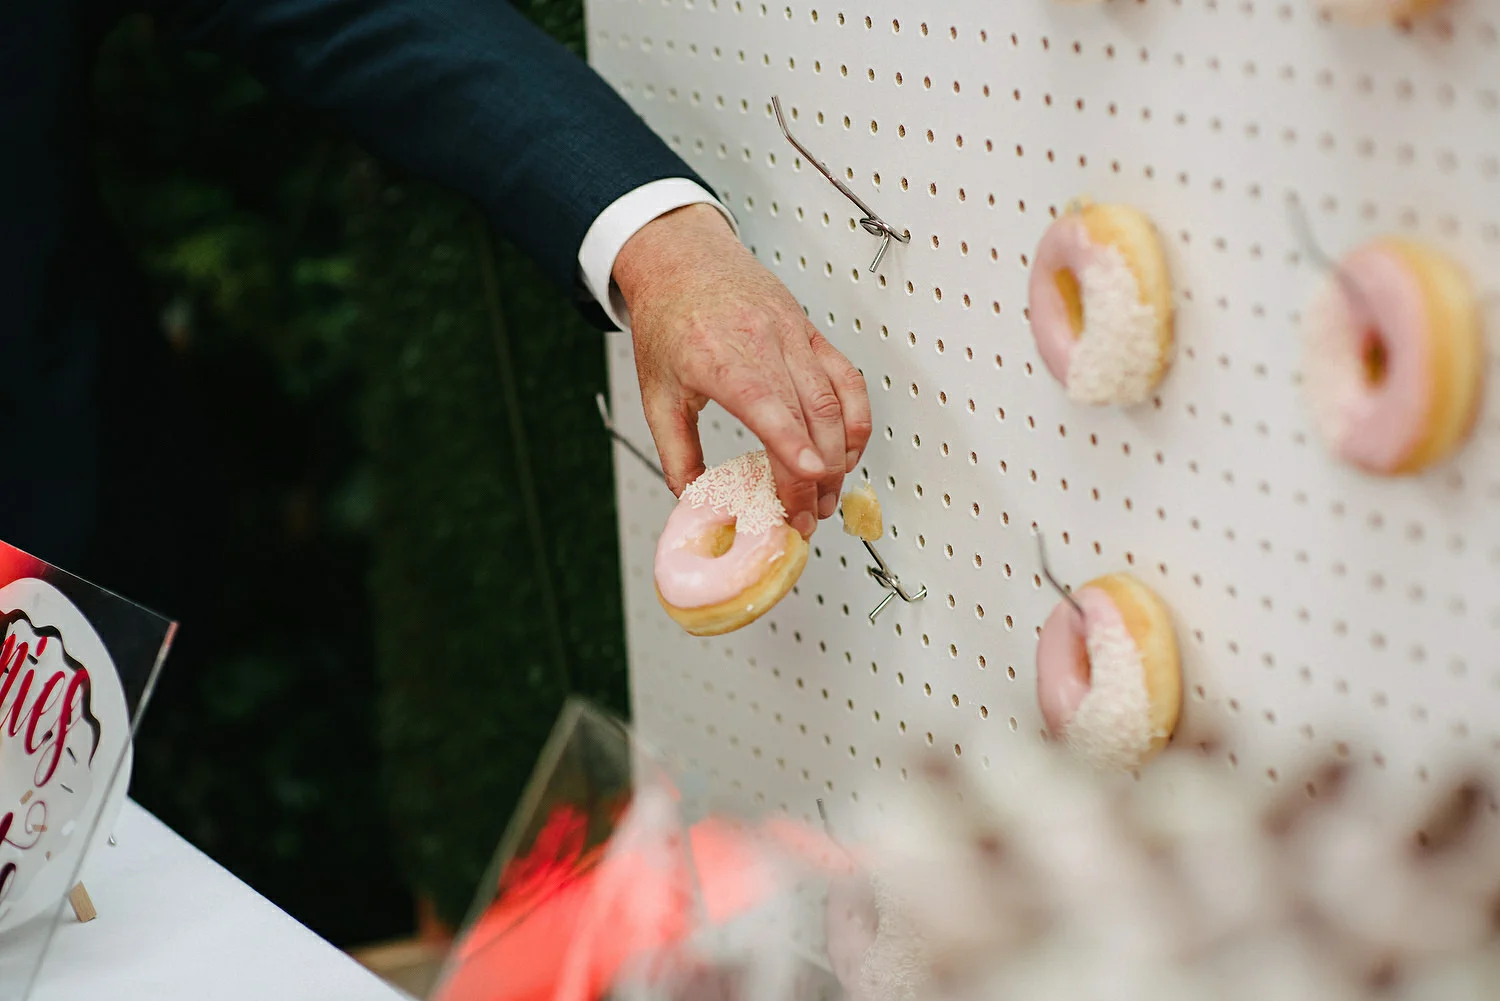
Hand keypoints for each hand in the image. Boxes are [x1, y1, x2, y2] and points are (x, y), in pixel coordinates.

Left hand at [613, 203, 871, 537]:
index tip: (810, 477)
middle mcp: (761, 341)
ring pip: (834, 401)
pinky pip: (847, 379)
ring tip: (826, 496)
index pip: (764, 402)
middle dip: (815, 476)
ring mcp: (793, 334)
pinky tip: (847, 451)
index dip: (791, 442)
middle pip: (806, 415)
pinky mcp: (812, 332)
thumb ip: (676, 452)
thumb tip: (694, 499)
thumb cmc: (669, 320)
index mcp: (715, 355)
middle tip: (806, 518)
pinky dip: (857, 420)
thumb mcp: (656, 393)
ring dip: (839, 457)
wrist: (682, 260)